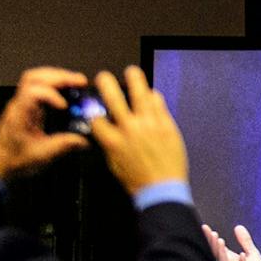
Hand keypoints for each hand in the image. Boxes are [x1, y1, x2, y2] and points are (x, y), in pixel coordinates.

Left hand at [0, 66, 88, 179]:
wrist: (1, 163)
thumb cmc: (15, 159)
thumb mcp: (41, 155)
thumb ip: (63, 145)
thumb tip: (84, 139)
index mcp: (19, 115)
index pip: (32, 92)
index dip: (50, 94)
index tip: (65, 105)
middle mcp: (19, 104)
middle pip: (34, 77)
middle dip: (59, 77)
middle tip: (80, 81)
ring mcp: (23, 102)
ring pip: (37, 77)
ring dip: (58, 76)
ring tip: (77, 81)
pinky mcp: (29, 104)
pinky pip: (40, 85)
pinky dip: (56, 83)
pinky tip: (68, 88)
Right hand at [87, 67, 189, 195]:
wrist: (162, 189)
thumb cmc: (138, 180)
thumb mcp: (113, 163)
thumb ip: (109, 143)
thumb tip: (107, 130)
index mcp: (112, 140)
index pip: (97, 118)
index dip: (94, 112)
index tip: (95, 108)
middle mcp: (129, 129)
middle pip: (113, 98)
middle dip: (106, 83)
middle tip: (104, 77)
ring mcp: (149, 125)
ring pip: (140, 94)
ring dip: (135, 79)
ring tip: (132, 72)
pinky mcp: (166, 125)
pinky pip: (159, 104)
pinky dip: (154, 97)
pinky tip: (152, 94)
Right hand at [202, 222, 260, 260]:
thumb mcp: (253, 254)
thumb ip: (245, 241)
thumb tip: (238, 226)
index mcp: (232, 260)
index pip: (218, 248)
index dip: (211, 238)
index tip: (205, 228)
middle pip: (218, 255)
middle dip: (214, 244)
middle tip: (212, 233)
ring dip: (222, 253)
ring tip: (220, 241)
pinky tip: (242, 255)